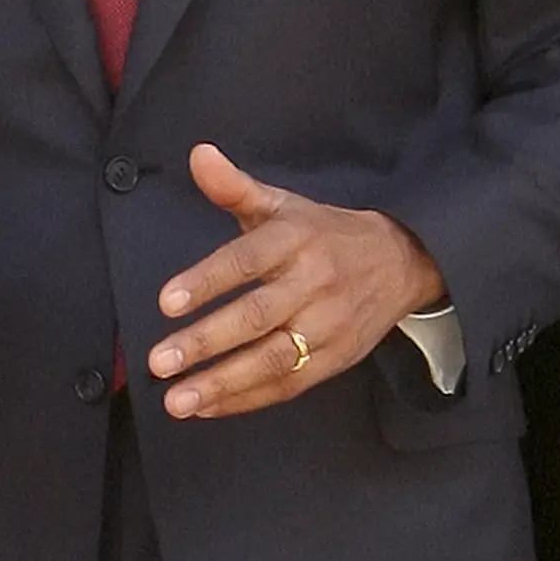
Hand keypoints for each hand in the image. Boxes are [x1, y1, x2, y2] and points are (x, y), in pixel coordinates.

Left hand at [147, 143, 444, 418]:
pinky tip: (207, 406)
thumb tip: (198, 154)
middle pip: (256, 317)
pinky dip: (246, 399)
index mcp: (295, 239)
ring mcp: (328, 326)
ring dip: (222, 383)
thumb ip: (233, 187)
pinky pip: (289, 385)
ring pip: (273, 360)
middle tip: (158, 361)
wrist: (401, 262)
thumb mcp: (282, 203)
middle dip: (205, 342)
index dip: (206, 280)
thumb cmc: (323, 232)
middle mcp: (313, 284)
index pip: (246, 260)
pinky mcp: (337, 359)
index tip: (166, 302)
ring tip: (177, 400)